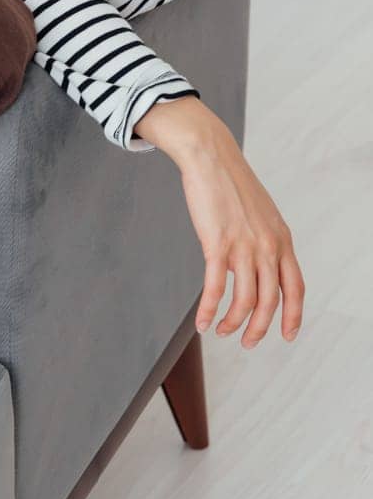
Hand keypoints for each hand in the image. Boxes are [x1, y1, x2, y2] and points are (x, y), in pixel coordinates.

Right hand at [143, 101, 304, 346]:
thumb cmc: (231, 182)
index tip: (288, 335)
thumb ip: (265, 241)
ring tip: (222, 331)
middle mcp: (268, 246)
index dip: (293, 316)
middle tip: (248, 342)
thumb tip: (257, 266)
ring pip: (244, 301)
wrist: (211, 156)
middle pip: (269, 302)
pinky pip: (215, 288)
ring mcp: (244, 246)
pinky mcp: (217, 244)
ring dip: (233, 324)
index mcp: (282, 239)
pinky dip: (209, 311)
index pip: (296, 288)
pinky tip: (202, 322)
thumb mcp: (262, 214)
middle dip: (258, 329)